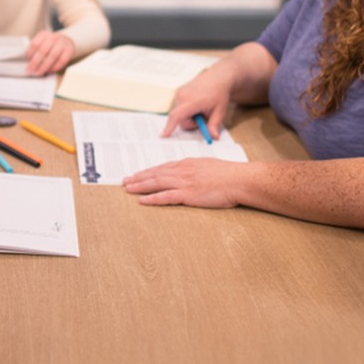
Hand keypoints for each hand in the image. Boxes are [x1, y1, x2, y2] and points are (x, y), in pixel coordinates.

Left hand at [26, 30, 74, 74]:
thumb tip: (28, 64)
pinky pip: (61, 60)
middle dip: (35, 63)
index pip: (35, 44)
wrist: (66, 42)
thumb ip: (34, 51)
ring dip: (44, 66)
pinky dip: (55, 67)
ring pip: (52, 56)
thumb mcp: (41, 43)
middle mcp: (53, 37)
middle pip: (43, 50)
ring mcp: (62, 43)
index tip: (27, 62)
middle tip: (30, 71)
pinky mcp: (69, 50)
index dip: (30, 54)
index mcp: (43, 34)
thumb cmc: (50, 45)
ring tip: (39, 73)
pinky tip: (49, 71)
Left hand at [123, 158, 242, 207]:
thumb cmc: (229, 174)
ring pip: (156, 183)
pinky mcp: (188, 194)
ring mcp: (185, 182)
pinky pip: (166, 196)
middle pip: (155, 174)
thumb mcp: (208, 166)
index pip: (163, 167)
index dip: (149, 172)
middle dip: (139, 177)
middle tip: (125, 181)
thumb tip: (190, 173)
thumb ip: (196, 169)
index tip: (138, 174)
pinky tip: (142, 200)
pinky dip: (152, 198)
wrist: (239, 179)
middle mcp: (183, 171)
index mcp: (187, 163)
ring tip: (128, 189)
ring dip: (140, 186)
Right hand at [161, 63, 234, 140]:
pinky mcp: (178, 92)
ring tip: (201, 108)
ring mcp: (179, 93)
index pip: (177, 115)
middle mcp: (182, 96)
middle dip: (192, 122)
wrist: (217, 77)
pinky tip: (196, 103)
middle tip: (204, 116)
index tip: (164, 135)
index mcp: (191, 100)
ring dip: (190, 116)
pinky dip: (187, 109)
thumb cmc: (219, 93)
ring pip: (180, 114)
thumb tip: (214, 137)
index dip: (169, 126)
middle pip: (181, 119)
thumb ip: (214, 125)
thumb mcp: (220, 111)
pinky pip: (179, 107)